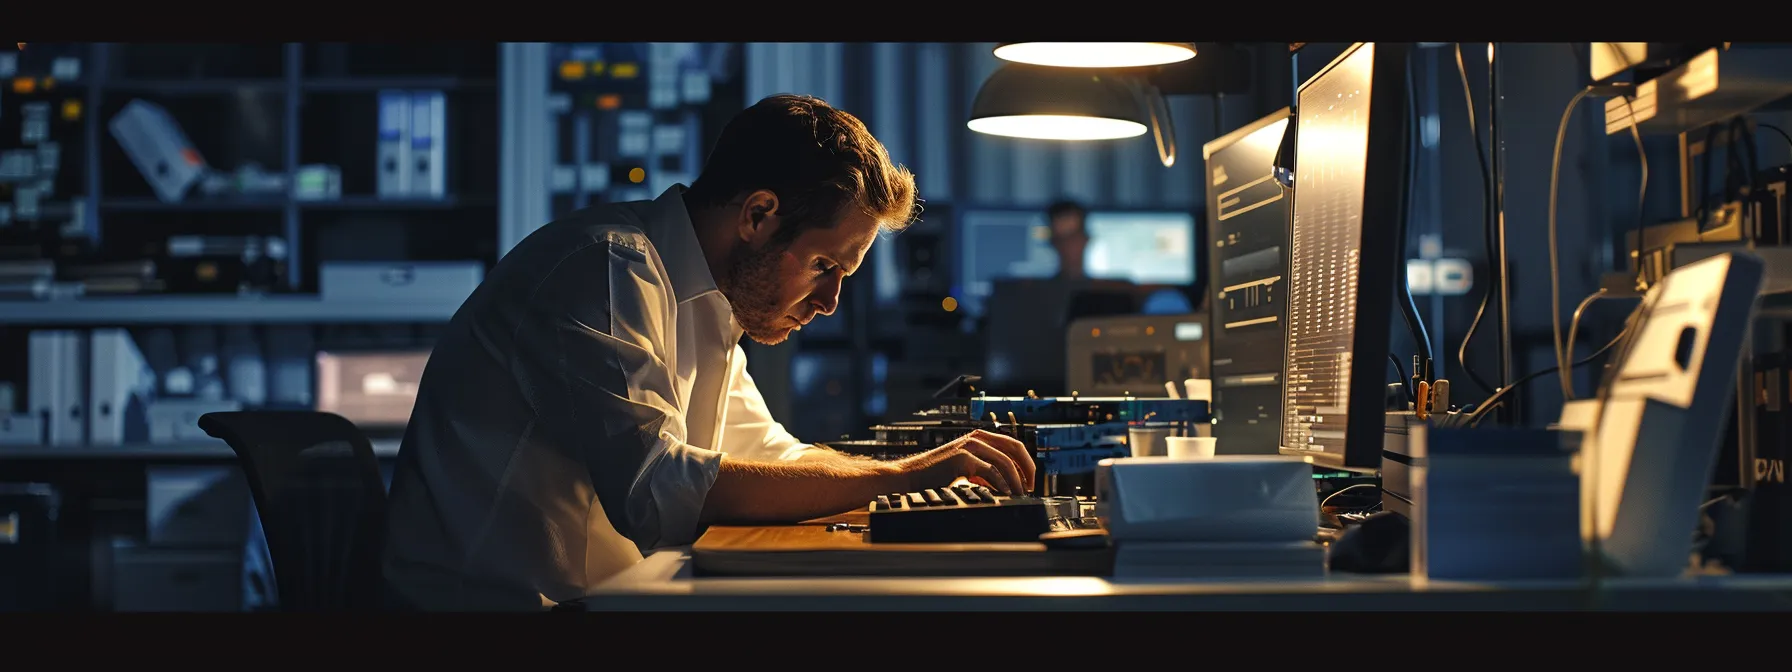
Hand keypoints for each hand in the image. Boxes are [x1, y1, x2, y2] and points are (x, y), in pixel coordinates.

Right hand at [895, 430, 1035, 495]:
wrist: (910, 478)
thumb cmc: (934, 476)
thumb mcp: (965, 469)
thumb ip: (983, 471)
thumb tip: (1005, 484)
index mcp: (978, 439)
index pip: (1012, 445)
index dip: (1025, 462)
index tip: (1029, 481)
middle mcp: (976, 438)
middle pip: (1014, 448)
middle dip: (1028, 468)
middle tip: (1031, 487)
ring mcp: (969, 447)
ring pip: (1005, 461)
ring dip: (1016, 480)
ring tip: (1020, 495)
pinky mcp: (962, 459)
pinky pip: (991, 471)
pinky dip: (1002, 484)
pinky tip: (1005, 494)